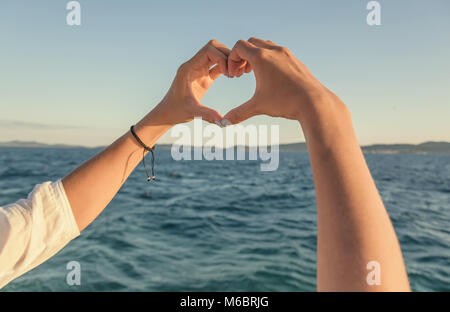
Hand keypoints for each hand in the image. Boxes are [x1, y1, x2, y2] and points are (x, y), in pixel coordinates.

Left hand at [146, 40, 230, 125]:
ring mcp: (199, 70)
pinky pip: (218, 66)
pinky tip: (232, 77)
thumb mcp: (192, 112)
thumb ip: (207, 114)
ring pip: (217, 54)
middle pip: (214, 47)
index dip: (222, 57)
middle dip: (227, 55)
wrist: (167, 114)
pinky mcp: (204, 77)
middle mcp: (194, 65)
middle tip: (234, 72)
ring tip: (235, 75)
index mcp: (189, 68)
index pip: (208, 50)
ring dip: (228, 61)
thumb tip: (222, 122)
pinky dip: (226, 68)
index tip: (227, 73)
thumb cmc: (176, 111)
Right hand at [222, 37, 337, 124]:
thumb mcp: (258, 107)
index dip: (231, 59)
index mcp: (261, 58)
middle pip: (251, 42)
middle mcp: (274, 51)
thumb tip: (223, 124)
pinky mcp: (295, 60)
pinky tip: (270, 77)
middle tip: (241, 73)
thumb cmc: (285, 102)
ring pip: (265, 45)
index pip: (239, 47)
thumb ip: (238, 113)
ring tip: (254, 74)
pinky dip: (269, 59)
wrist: (313, 102)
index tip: (233, 75)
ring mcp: (286, 54)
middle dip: (243, 56)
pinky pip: (278, 52)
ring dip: (256, 56)